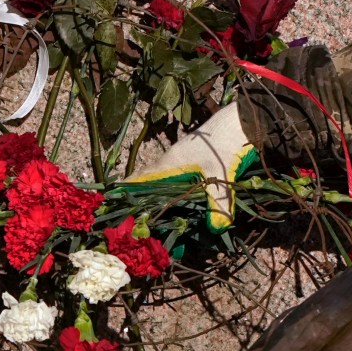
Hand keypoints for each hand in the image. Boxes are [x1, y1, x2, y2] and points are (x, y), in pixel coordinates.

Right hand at [133, 103, 249, 225]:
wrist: (237, 122)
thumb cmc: (224, 146)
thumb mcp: (221, 177)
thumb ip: (219, 203)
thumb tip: (218, 228)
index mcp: (171, 164)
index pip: (142, 178)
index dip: (128, 189)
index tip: (113, 199)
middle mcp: (170, 158)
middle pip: (146, 175)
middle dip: (135, 190)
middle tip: (125, 207)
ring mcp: (180, 154)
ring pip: (158, 172)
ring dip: (148, 185)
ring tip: (142, 203)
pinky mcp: (190, 154)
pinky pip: (169, 170)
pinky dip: (163, 181)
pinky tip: (169, 191)